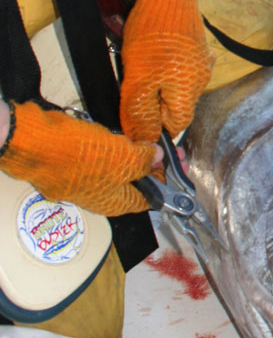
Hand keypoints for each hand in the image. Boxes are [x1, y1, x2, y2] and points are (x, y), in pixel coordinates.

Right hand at [0, 101, 157, 215]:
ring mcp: (85, 179)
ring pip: (117, 167)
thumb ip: (144, 160)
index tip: (176, 165)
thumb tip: (157, 157)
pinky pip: (99, 156)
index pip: (151, 198)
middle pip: (135, 182)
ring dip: (133, 153)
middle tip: (164, 146)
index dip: (166, 182)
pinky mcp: (72, 162)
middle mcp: (101, 195)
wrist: (31, 141)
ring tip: (146, 139)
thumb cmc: (75, 157)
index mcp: (116, 202)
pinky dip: (112, 147)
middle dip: (152, 164)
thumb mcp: (123, 158)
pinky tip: (120, 135)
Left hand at [120, 0, 213, 141]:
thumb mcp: (138, 79)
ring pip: (178, 87)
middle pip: (177, 107)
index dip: (155, 123)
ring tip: (145, 63)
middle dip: (156, 101)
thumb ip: (141, 113)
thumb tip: (144, 143)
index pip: (175, 126)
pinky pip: (182, 68)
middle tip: (137, 81)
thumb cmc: (152, 37)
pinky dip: (168, 67)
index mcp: (189, 94)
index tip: (139, 110)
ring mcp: (203, 65)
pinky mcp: (198, 49)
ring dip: (161, 82)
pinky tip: (158, 54)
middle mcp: (201, 83)